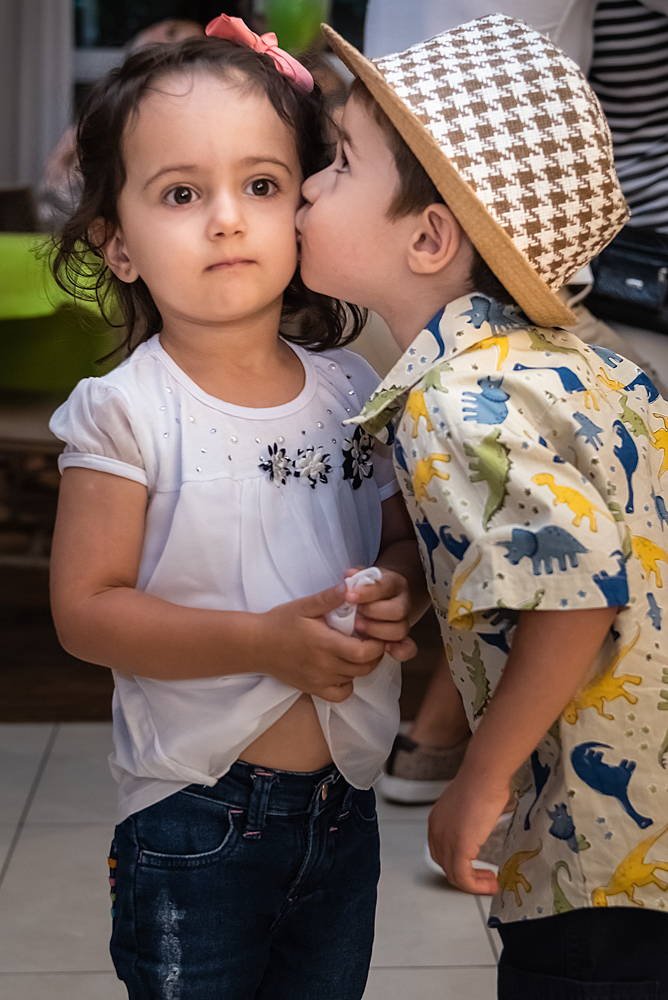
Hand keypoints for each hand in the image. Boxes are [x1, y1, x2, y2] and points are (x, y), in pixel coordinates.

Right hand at [261, 584, 386, 701]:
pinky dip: (347, 684)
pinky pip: (340, 694)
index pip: (364, 652)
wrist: (256, 645)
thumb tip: (350, 586)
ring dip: (361, 666)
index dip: (376, 644)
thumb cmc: (280, 623)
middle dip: (374, 654)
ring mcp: (319, 681)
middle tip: (369, 639)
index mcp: (325, 644)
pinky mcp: (313, 689)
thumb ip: (329, 598)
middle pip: (365, 667)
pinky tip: (343, 669)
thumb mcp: (304, 605)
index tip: (374, 631)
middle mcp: (325, 666)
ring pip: (354, 678)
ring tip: (355, 649)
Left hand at [344, 568, 416, 661]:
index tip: (350, 596)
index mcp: (394, 582)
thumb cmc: (365, 588)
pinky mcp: (403, 639)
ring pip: (400, 630)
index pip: (385, 586)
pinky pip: (408, 649)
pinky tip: (385, 649)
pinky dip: (399, 651)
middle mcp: (403, 602)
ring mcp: (404, 622)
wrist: (380, 599)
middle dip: (373, 613)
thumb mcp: (360, 576)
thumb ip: (355, 576)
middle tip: (356, 614)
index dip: (367, 592)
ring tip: (358, 627)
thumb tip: (349, 576)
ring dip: (377, 631)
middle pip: (397, 610)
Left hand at [427, 769, 511, 894]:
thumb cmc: (482, 782)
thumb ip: (468, 819)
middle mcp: (436, 832)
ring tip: (490, 884)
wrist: (484, 775)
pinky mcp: (459, 848)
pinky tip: (490, 883)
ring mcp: (445, 840)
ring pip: (454, 875)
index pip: (441, 852)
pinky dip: (476, 886)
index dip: (458, 864)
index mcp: (437, 820)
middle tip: (485, 879)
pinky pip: (464, 877)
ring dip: (474, 885)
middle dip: (466, 877)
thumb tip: (479, 826)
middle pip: (446, 865)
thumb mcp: (469, 804)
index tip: (475, 868)